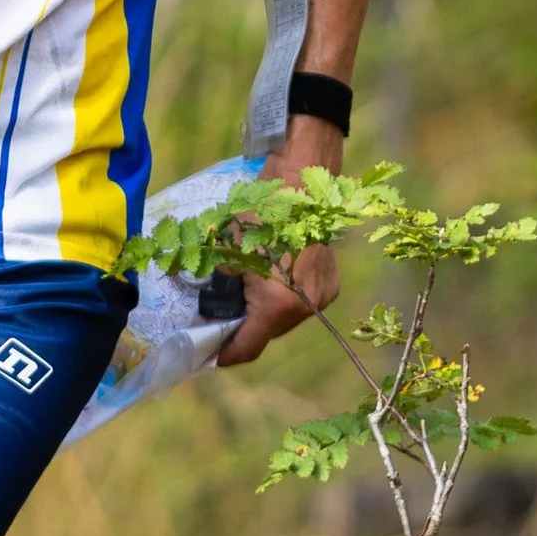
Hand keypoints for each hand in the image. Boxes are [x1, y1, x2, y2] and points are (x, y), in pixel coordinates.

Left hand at [212, 119, 344, 367]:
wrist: (301, 181)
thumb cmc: (258, 214)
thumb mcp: (226, 250)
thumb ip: (215, 286)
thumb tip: (205, 307)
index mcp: (278, 306)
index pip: (248, 347)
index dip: (224, 353)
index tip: (207, 354)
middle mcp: (305, 309)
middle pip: (267, 333)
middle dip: (243, 329)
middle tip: (219, 319)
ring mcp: (322, 297)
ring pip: (285, 318)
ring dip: (263, 313)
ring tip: (244, 295)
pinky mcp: (331, 284)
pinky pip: (301, 302)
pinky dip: (282, 298)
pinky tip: (269, 279)